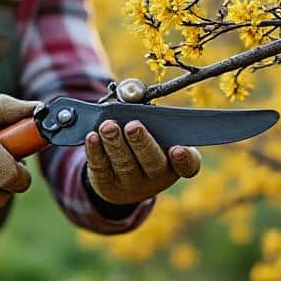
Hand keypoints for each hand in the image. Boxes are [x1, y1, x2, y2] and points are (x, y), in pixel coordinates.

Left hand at [84, 119, 201, 205]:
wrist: (120, 178)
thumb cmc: (142, 143)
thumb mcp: (151, 129)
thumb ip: (146, 113)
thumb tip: (131, 95)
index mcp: (176, 162)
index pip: (188, 165)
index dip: (184, 160)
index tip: (178, 150)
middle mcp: (157, 176)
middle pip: (152, 163)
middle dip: (142, 143)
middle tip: (133, 126)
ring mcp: (132, 184)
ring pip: (124, 164)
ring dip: (115, 143)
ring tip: (108, 126)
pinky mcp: (108, 184)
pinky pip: (101, 168)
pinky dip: (96, 151)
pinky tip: (92, 137)